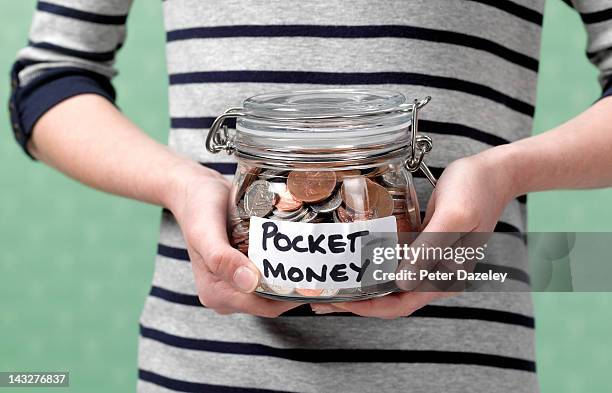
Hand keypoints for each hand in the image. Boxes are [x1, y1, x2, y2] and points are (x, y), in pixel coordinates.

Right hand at [167, 164, 300, 316]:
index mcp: (216, 293)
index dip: (290, 297)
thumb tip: (249, 283)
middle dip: (295, 288)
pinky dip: (283, 267)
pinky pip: (269, 275)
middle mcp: (226, 294)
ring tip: (313, 260)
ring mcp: (235, 283)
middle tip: (321, 267)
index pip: (264, 306)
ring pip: (272, 289)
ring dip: (291, 277)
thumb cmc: (198, 208)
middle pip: (271, 301)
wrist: (194, 190)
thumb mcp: (205, 231)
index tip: (315, 280)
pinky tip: (299, 253)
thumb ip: (221, 259)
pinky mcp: (243, 270)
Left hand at [312, 151, 516, 317]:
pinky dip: (372, 265)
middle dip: (357, 301)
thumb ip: (430, 249)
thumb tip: (402, 282)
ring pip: (390, 282)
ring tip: (331, 283)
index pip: (401, 304)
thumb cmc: (475, 190)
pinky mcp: (423, 245)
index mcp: (446, 278)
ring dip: (362, 285)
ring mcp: (429, 261)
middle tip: (322, 297)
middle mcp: (436, 275)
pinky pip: (393, 262)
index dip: (368, 308)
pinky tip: (353, 259)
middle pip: (391, 298)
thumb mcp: (453, 216)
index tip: (339, 302)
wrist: (493, 172)